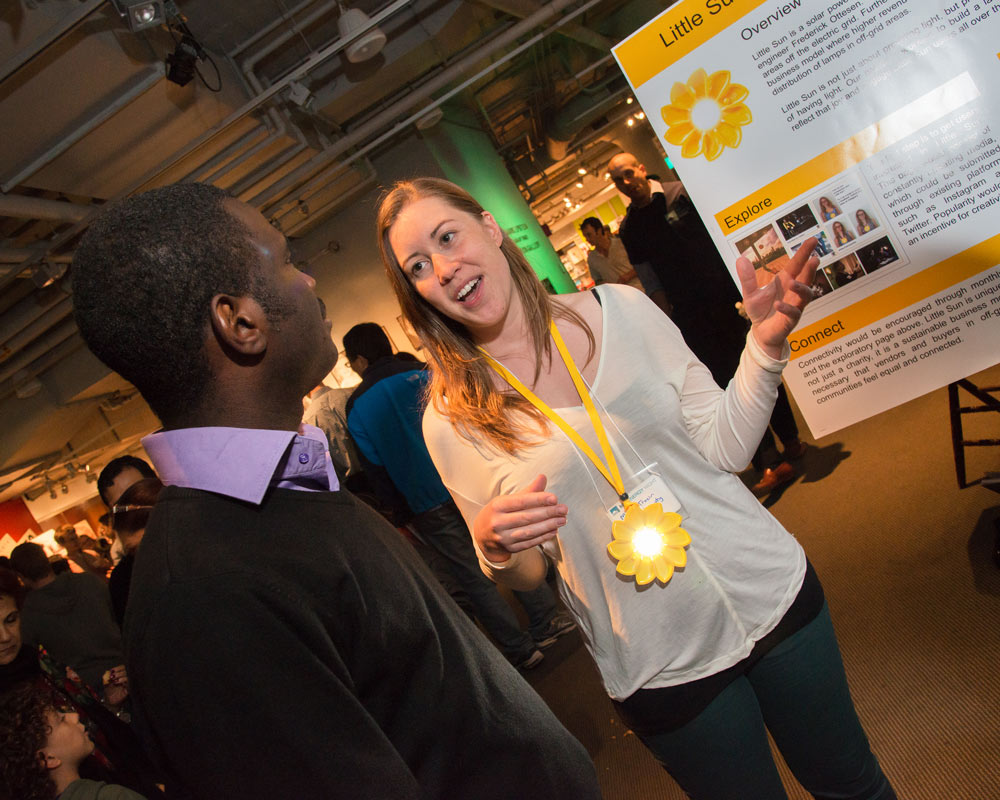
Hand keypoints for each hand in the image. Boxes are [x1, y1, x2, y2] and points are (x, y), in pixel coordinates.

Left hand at [102, 665, 128, 706]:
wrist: (110, 702)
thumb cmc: (109, 692)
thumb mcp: (106, 684)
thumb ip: (106, 678)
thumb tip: (107, 672)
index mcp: (120, 675)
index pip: (122, 668)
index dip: (118, 668)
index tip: (112, 671)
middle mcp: (125, 678)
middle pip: (125, 671)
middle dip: (118, 673)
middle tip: (112, 676)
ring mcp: (127, 684)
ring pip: (127, 677)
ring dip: (120, 677)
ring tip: (114, 681)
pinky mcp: (129, 689)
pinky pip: (129, 684)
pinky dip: (123, 682)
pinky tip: (117, 683)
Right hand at [473, 474, 567, 562]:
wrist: (482, 535)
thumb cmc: (498, 513)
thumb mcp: (507, 499)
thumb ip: (527, 491)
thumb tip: (543, 477)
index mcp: (497, 506)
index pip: (521, 502)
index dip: (538, 499)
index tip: (554, 498)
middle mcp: (498, 522)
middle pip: (527, 517)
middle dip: (548, 513)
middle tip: (564, 509)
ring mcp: (503, 537)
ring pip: (529, 532)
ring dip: (548, 526)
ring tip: (562, 520)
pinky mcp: (510, 548)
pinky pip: (529, 543)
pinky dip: (543, 537)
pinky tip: (554, 530)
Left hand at [737, 237, 819, 358]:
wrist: (760, 333)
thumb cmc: (760, 311)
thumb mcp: (750, 293)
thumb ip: (747, 278)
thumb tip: (740, 259)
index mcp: (785, 281)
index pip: (797, 264)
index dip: (805, 252)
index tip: (813, 239)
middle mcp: (793, 291)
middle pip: (806, 277)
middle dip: (811, 268)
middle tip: (814, 259)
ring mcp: (794, 305)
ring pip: (805, 295)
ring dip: (801, 288)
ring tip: (793, 283)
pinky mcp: (790, 320)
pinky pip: (793, 313)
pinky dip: (787, 308)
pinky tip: (779, 304)